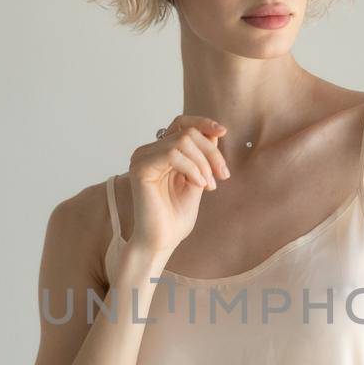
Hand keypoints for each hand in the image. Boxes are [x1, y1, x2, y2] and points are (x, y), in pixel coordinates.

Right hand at [127, 116, 229, 257]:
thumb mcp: (198, 180)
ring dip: (203, 163)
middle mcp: (148, 151)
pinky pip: (172, 154)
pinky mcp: (140, 168)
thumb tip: (213, 133)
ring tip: (209, 186)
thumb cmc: (176, 217)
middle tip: (222, 176)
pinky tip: (198, 184)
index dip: (202, 123)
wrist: (162, 241)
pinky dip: (192, 168)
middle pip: (186, 132)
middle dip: (211, 152)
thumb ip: (203, 158)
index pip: (181, 124)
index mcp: (160, 152)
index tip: (223, 132)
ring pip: (182, 141)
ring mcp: (142, 158)